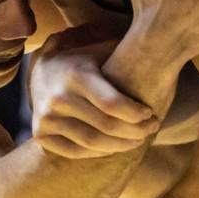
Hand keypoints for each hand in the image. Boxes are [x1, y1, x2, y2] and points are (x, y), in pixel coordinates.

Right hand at [31, 27, 158, 157]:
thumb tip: (159, 45)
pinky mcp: (39, 133)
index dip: (136, 113)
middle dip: (136, 131)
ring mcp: (46, 117)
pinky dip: (99, 153)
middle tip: (152, 128)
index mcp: (76, 75)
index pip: (112, 104)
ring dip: (122, 145)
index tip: (151, 113)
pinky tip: (114, 147)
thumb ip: (123, 52)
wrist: (40, 74)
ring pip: (93, 142)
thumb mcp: (98, 52)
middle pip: (107, 126)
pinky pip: (75, 151)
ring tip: (138, 140)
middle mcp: (58, 97)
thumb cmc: (81, 63)